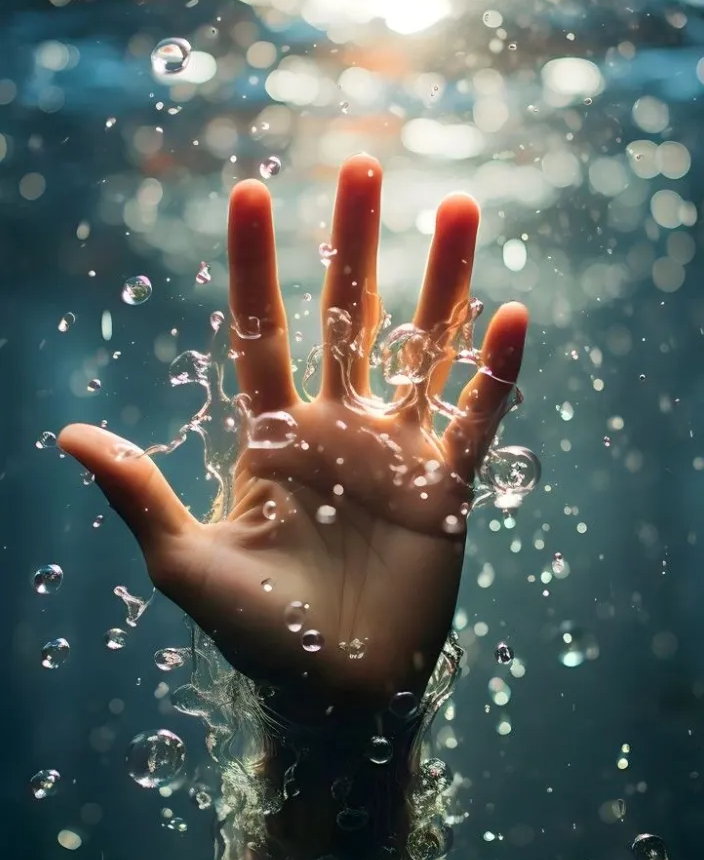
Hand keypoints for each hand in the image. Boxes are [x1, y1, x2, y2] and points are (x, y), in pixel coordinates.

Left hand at [59, 155, 526, 723]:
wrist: (334, 695)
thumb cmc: (256, 634)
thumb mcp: (186, 563)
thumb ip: (139, 493)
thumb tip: (64, 433)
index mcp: (272, 437)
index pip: (262, 331)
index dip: (256, 265)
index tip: (250, 191)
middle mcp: (337, 429)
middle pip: (347, 317)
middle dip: (353, 243)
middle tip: (363, 164)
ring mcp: (396, 453)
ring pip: (424, 347)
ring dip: (442, 279)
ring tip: (459, 206)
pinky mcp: (446, 489)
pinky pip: (476, 417)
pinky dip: (493, 371)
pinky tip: (509, 314)